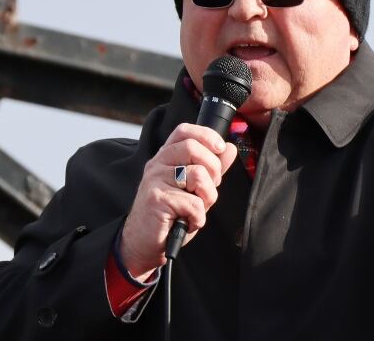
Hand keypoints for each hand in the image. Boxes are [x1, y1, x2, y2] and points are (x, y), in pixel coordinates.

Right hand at [120, 124, 236, 280]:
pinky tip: (189, 222)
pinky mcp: (156, 199)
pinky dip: (198, 217)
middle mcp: (158, 163)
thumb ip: (210, 168)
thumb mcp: (194, 189)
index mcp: (166, 157)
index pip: (184, 131)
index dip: (206, 135)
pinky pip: (193, 202)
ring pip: (197, 174)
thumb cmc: (170, 215)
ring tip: (196, 209)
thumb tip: (229, 148)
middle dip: (213, 170)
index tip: (219, 149)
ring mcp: (155, 180)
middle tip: (207, 190)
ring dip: (207, 197)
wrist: (144, 243)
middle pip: (193, 148)